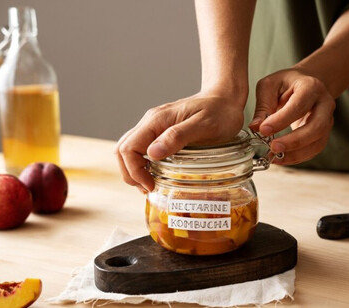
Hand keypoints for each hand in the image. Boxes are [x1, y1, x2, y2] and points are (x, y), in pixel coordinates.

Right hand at [115, 91, 244, 192]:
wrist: (226, 98)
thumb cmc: (220, 112)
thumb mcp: (203, 125)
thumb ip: (177, 137)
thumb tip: (152, 153)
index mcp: (157, 120)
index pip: (128, 148)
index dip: (135, 171)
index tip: (152, 185)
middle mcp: (151, 122)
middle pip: (122, 150)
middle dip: (130, 173)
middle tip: (148, 188)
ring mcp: (154, 126)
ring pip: (129, 149)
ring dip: (134, 169)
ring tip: (149, 184)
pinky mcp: (160, 131)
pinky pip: (141, 148)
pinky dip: (141, 164)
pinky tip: (155, 173)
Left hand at [249, 68, 335, 164]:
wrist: (307, 84)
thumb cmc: (286, 83)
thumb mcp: (270, 86)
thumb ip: (263, 105)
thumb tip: (255, 127)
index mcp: (311, 87)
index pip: (299, 106)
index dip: (281, 120)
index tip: (263, 130)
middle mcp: (324, 104)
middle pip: (316, 127)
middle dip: (294, 141)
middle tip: (272, 147)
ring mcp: (327, 120)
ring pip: (317, 142)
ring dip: (296, 153)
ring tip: (274, 157)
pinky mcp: (323, 133)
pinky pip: (314, 149)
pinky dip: (297, 157)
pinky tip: (281, 158)